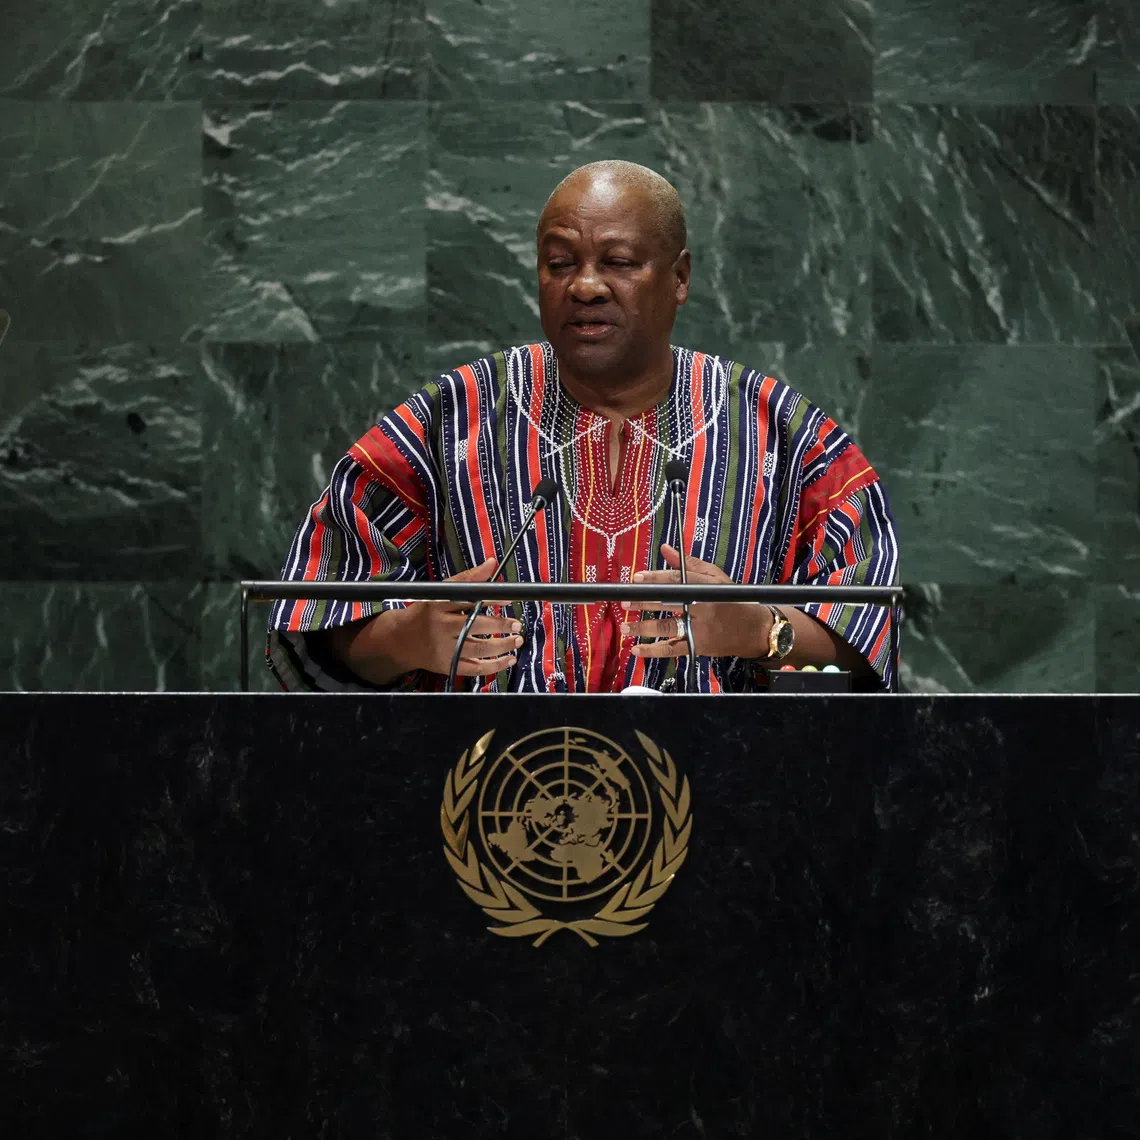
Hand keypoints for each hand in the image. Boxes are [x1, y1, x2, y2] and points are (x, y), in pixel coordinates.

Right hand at [407, 557, 524, 676]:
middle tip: (516, 624)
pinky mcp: (449, 665)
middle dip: (500, 625)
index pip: (468, 600)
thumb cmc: (426, 613)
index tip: (508, 598)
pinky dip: (495, 666)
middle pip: (475, 626)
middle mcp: (442, 627)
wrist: (402, 640)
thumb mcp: (441, 592)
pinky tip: (509, 659)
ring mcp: (445, 649)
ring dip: (502, 646)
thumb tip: (491, 564)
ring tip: (517, 639)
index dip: (491, 599)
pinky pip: (475, 669)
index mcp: (439, 605)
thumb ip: (468, 578)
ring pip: (478, 649)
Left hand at [621, 544, 770, 659]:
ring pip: (667, 627)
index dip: (654, 578)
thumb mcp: (714, 577)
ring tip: (625, 626)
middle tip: (625, 601)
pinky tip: (636, 649)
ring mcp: (699, 629)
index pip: (675, 580)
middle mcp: (701, 607)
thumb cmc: (731, 599)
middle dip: (643, 602)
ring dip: (643, 627)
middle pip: (667, 603)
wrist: (753, 630)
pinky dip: (653, 650)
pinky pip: (672, 649)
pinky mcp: (697, 646)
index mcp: (704, 587)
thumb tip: (665, 548)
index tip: (636, 578)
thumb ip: (687, 564)